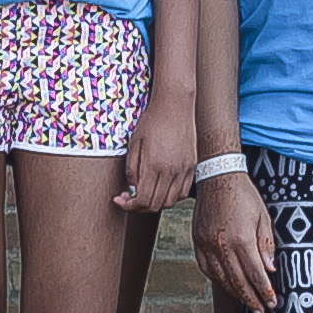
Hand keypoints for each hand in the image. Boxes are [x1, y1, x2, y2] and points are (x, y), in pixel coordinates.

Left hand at [118, 89, 195, 216]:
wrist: (175, 105)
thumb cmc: (152, 121)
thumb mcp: (134, 143)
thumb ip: (132, 169)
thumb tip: (132, 189)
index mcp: (155, 165)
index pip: (143, 200)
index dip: (129, 206)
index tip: (120, 200)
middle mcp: (172, 170)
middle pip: (156, 205)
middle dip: (139, 207)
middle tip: (128, 198)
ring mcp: (185, 169)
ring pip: (171, 201)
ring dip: (156, 203)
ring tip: (144, 194)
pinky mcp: (192, 166)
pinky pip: (182, 191)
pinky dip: (171, 196)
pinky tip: (160, 188)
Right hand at [193, 169, 277, 312]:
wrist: (217, 177)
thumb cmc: (243, 195)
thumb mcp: (263, 217)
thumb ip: (266, 244)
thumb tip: (269, 269)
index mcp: (242, 239)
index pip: (255, 274)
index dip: (265, 291)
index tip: (272, 302)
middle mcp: (222, 245)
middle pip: (238, 281)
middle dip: (251, 298)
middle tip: (260, 310)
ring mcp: (207, 245)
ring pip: (221, 278)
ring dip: (235, 292)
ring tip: (246, 301)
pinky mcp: (198, 242)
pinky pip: (207, 269)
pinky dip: (218, 279)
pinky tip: (227, 285)